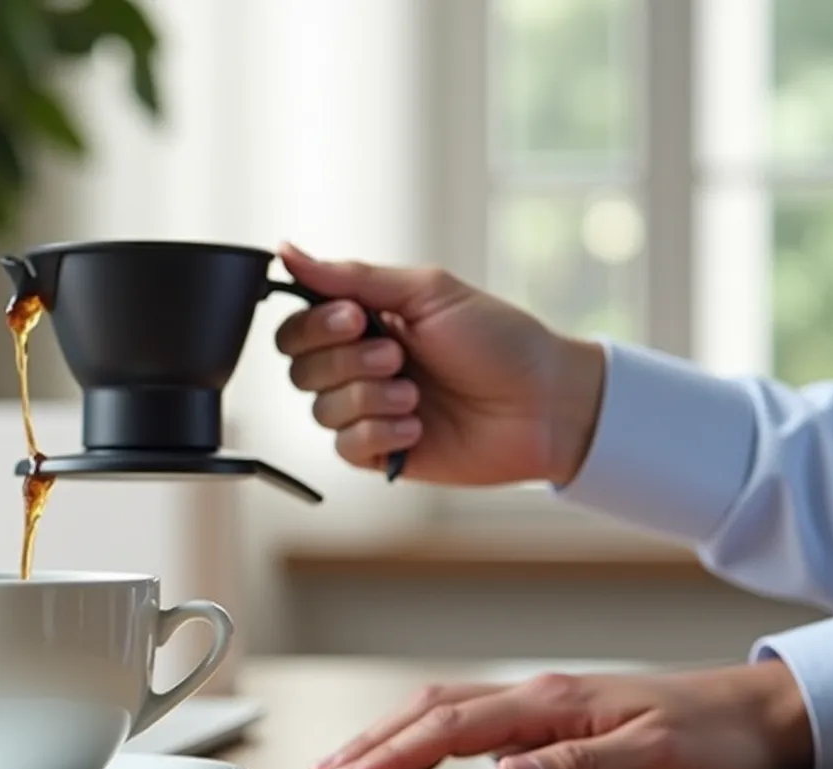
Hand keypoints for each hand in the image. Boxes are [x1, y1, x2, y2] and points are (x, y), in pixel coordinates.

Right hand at [274, 242, 607, 486]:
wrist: (546, 404)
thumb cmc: (499, 342)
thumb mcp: (427, 292)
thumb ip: (352, 276)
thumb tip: (286, 251)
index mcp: (366, 323)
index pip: (298, 327)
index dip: (316, 326)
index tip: (357, 320)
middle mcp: (359, 366)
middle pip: (300, 369)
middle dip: (347, 363)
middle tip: (398, 357)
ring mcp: (369, 410)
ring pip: (320, 410)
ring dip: (370, 399)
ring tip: (417, 397)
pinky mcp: (381, 452)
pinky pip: (345, 446)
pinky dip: (381, 433)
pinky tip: (419, 428)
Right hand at [310, 662, 814, 768]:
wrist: (748, 711)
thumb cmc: (706, 732)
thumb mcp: (653, 756)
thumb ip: (577, 765)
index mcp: (549, 701)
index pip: (452, 725)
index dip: (395, 752)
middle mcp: (534, 694)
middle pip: (432, 709)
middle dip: (373, 740)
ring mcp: (538, 702)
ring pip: (443, 708)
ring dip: (392, 734)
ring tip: (351, 762)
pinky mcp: (546, 715)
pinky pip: (468, 719)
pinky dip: (426, 734)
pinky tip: (413, 753)